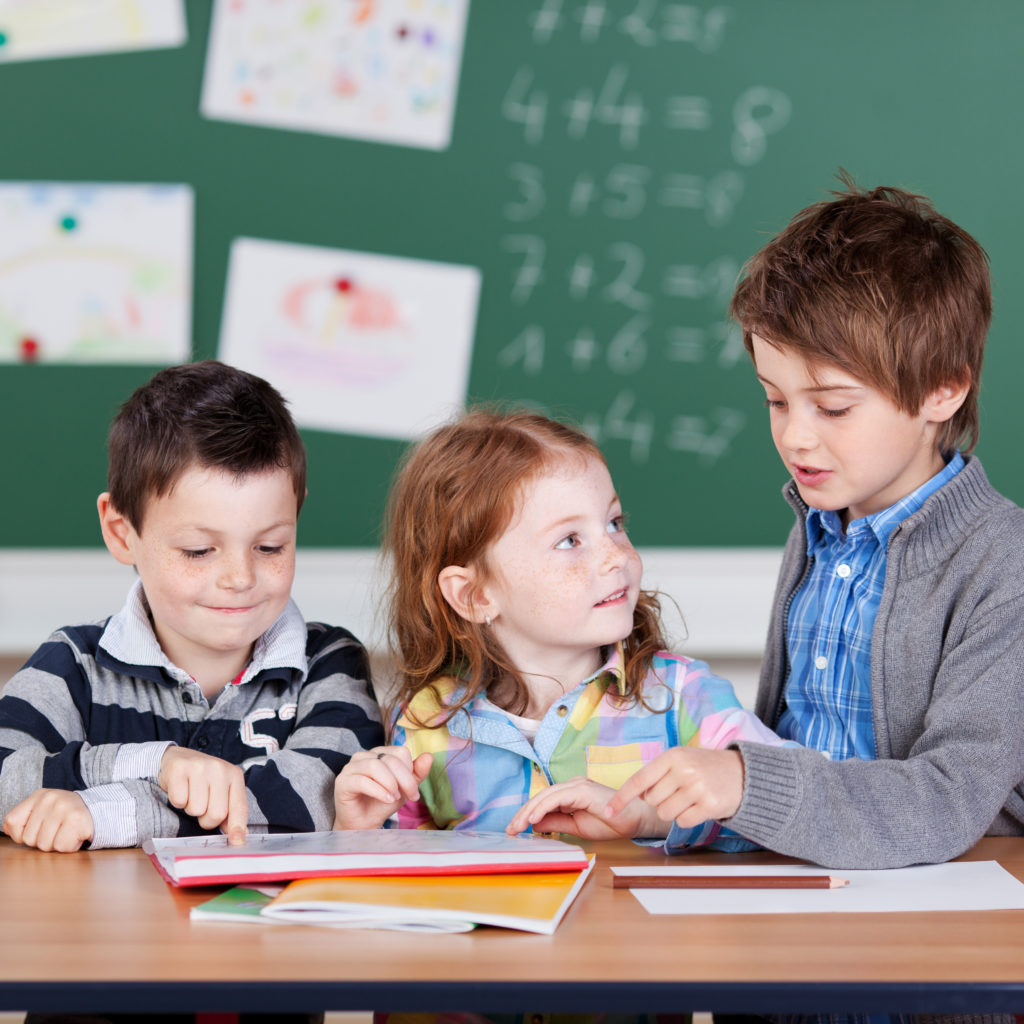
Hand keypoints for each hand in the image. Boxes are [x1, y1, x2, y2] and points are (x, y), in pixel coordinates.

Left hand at [3, 788, 94, 852]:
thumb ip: (23, 819)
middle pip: (29, 838)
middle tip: (57, 830)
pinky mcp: (76, 820)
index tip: (38, 828)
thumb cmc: (65, 816)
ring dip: (56, 845)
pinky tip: (75, 835)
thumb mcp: (43, 811)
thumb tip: (8, 829)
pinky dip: (68, 846)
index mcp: (39, 796)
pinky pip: (61, 846)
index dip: (21, 834)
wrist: (98, 812)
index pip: (12, 821)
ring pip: (45, 845)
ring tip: (66, 832)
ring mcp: (63, 808)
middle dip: (42, 841)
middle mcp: (50, 798)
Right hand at [158, 747, 248, 843]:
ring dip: (191, 809)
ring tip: (191, 795)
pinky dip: (178, 801)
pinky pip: (179, 801)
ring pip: (197, 810)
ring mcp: (200, 767)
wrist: (179, 758)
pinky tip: (180, 789)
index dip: (237, 827)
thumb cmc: (203, 780)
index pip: (239, 807)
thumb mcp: (222, 791)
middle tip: (202, 806)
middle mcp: (220, 769)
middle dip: (206, 819)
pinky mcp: (179, 769)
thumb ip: (231, 813)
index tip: (237, 843)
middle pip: (216, 814)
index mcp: (235, 775)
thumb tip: (239, 838)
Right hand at [333, 746, 432, 829]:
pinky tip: (387, 800)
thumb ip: (416, 772)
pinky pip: (363, 780)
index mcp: (378, 753)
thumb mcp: (404, 788)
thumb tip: (429, 756)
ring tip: (395, 798)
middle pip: (390, 759)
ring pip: (375, 766)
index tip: (414, 791)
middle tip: (410, 797)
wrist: (364, 825)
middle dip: (404, 780)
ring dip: (390, 783)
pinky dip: (379, 791)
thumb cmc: (382, 804)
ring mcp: (351, 767)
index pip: (400, 752)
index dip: (411, 771)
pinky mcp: (342, 781)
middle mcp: (363, 756)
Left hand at [505, 776, 669, 839]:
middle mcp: (572, 786)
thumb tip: (534, 824)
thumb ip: (557, 823)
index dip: (526, 815)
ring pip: (546, 796)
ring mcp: (577, 786)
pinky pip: (558, 798)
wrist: (635, 820)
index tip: (514, 830)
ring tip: (517, 826)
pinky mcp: (583, 789)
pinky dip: (543, 807)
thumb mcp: (576, 827)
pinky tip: (533, 819)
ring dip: (529, 811)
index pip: (543, 803)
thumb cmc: (611, 822)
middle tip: (510, 830)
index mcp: (571, 794)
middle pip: (540, 798)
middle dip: (523, 814)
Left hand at [604, 747, 743, 828]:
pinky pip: (682, 822)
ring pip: (665, 814)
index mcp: (672, 756)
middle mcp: (683, 770)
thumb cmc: (704, 767)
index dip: (622, 797)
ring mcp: (697, 788)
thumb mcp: (680, 760)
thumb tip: (637, 794)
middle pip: (652, 801)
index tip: (608, 811)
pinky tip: (699, 807)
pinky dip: (687, 819)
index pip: (639, 780)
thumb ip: (657, 774)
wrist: (742, 773)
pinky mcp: (710, 805)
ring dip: (673, 811)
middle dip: (660, 801)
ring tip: (688, 799)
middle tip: (677, 792)